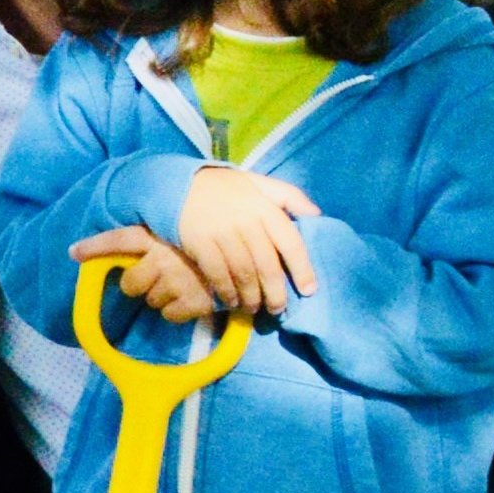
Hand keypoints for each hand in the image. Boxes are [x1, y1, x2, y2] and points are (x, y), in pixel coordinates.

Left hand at [77, 230, 223, 323]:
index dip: (94, 247)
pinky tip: (190, 299)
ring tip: (182, 285)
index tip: (74, 253)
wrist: (253, 257)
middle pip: (130, 283)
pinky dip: (177, 312)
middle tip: (158, 278)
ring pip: (151, 300)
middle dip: (140, 285)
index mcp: (161, 236)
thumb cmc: (215, 240)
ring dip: (162, 297)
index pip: (120, 239)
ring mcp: (178, 280)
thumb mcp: (186, 226)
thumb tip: (121, 237)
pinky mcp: (194, 301)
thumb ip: (158, 232)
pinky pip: (170, 315)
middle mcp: (164, 257)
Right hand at [172, 165, 320, 318]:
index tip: (308, 290)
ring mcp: (221, 233)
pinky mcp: (199, 243)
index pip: (290, 242)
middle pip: (267, 265)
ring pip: (243, 273)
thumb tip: (316, 214)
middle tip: (278, 309)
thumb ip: (288, 195)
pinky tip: (231, 301)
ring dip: (251, 296)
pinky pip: (218, 274)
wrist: (176, 185)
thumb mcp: (259, 183)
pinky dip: (226, 291)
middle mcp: (246, 222)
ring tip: (254, 308)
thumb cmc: (224, 188)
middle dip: (275, 292)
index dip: (302, 269)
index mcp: (264, 208)